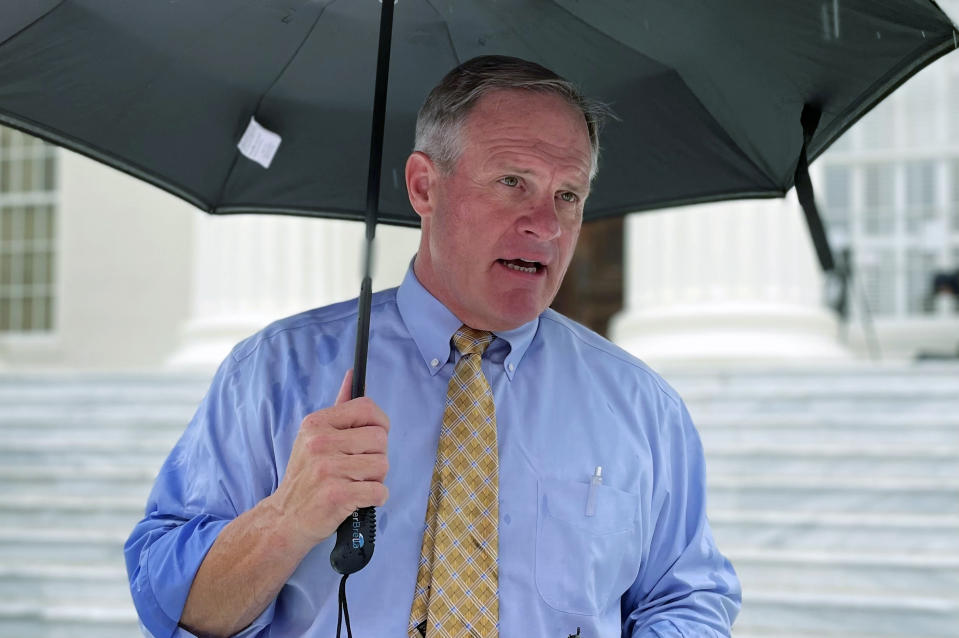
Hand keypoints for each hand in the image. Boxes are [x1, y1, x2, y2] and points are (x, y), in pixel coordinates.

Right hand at [267, 370, 389, 547]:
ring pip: (382, 465)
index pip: (367, 408)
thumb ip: (339, 408)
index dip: (379, 424)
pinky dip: (376, 498)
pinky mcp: (337, 495)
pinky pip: (380, 491)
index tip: (372, 439)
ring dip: (376, 479)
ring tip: (354, 484)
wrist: (284, 519)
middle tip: (357, 469)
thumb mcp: (314, 437)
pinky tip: (358, 500)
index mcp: (316, 424)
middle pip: (380, 439)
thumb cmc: (307, 477)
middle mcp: (320, 443)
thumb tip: (354, 376)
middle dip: (377, 457)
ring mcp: (327, 469)